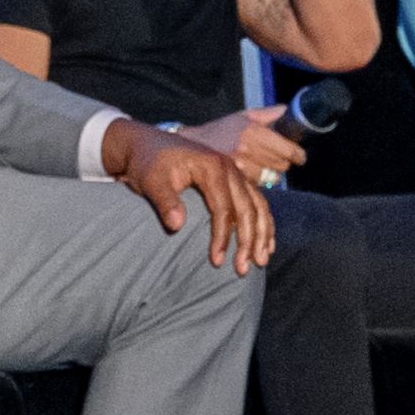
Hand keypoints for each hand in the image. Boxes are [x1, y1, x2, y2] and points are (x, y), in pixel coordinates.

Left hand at [114, 127, 277, 270]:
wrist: (148, 144)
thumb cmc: (148, 164)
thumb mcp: (151, 181)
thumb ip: (165, 201)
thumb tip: (177, 226)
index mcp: (212, 167)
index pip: (223, 208)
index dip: (222, 237)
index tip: (216, 261)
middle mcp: (230, 168)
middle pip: (247, 208)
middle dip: (248, 241)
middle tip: (243, 269)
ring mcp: (235, 172)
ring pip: (258, 205)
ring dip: (261, 235)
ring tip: (261, 261)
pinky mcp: (235, 178)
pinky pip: (257, 201)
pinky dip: (264, 223)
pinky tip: (266, 243)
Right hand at [216, 107, 311, 179]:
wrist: (190, 147)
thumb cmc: (218, 131)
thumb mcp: (240, 117)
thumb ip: (265, 114)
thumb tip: (285, 110)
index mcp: (253, 131)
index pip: (287, 149)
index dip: (298, 155)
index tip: (299, 157)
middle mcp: (249, 149)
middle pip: (282, 165)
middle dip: (282, 162)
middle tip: (276, 159)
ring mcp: (242, 166)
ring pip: (271, 177)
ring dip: (271, 174)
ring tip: (264, 167)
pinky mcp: (235, 179)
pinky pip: (259, 184)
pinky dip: (260, 181)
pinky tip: (254, 174)